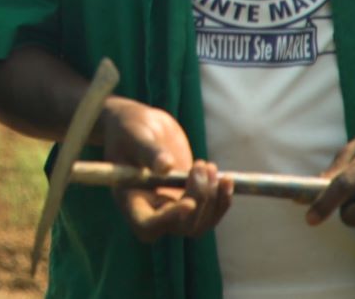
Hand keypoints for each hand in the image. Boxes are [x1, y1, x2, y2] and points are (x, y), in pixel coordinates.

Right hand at [98, 96, 231, 241]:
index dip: (169, 220)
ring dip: (213, 200)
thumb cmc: (127, 130)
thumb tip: (166, 166)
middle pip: (180, 227)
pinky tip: (227, 179)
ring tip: (210, 167)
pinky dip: (222, 199)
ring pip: (198, 225)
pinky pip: (210, 213)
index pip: (147, 225)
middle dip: (198, 199)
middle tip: (200, 166)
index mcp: (130, 200)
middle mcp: (151, 210)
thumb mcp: (134, 136)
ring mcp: (171, 207)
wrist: (139, 126)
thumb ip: (148, 151)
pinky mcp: (189, 198)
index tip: (188, 203)